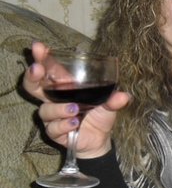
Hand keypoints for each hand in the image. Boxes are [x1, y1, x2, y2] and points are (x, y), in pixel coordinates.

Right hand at [24, 42, 128, 157]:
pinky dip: (63, 125)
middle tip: (36, 69)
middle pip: (33, 86)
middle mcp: (54, 99)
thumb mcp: (109, 105)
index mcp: (65, 86)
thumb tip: (123, 96)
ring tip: (74, 109)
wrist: (100, 139)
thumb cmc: (100, 115)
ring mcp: (52, 116)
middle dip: (32, 76)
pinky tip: (74, 123)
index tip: (38, 47)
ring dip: (58, 108)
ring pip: (45, 109)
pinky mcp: (54, 132)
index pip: (49, 69)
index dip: (42, 58)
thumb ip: (114, 100)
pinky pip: (53, 128)